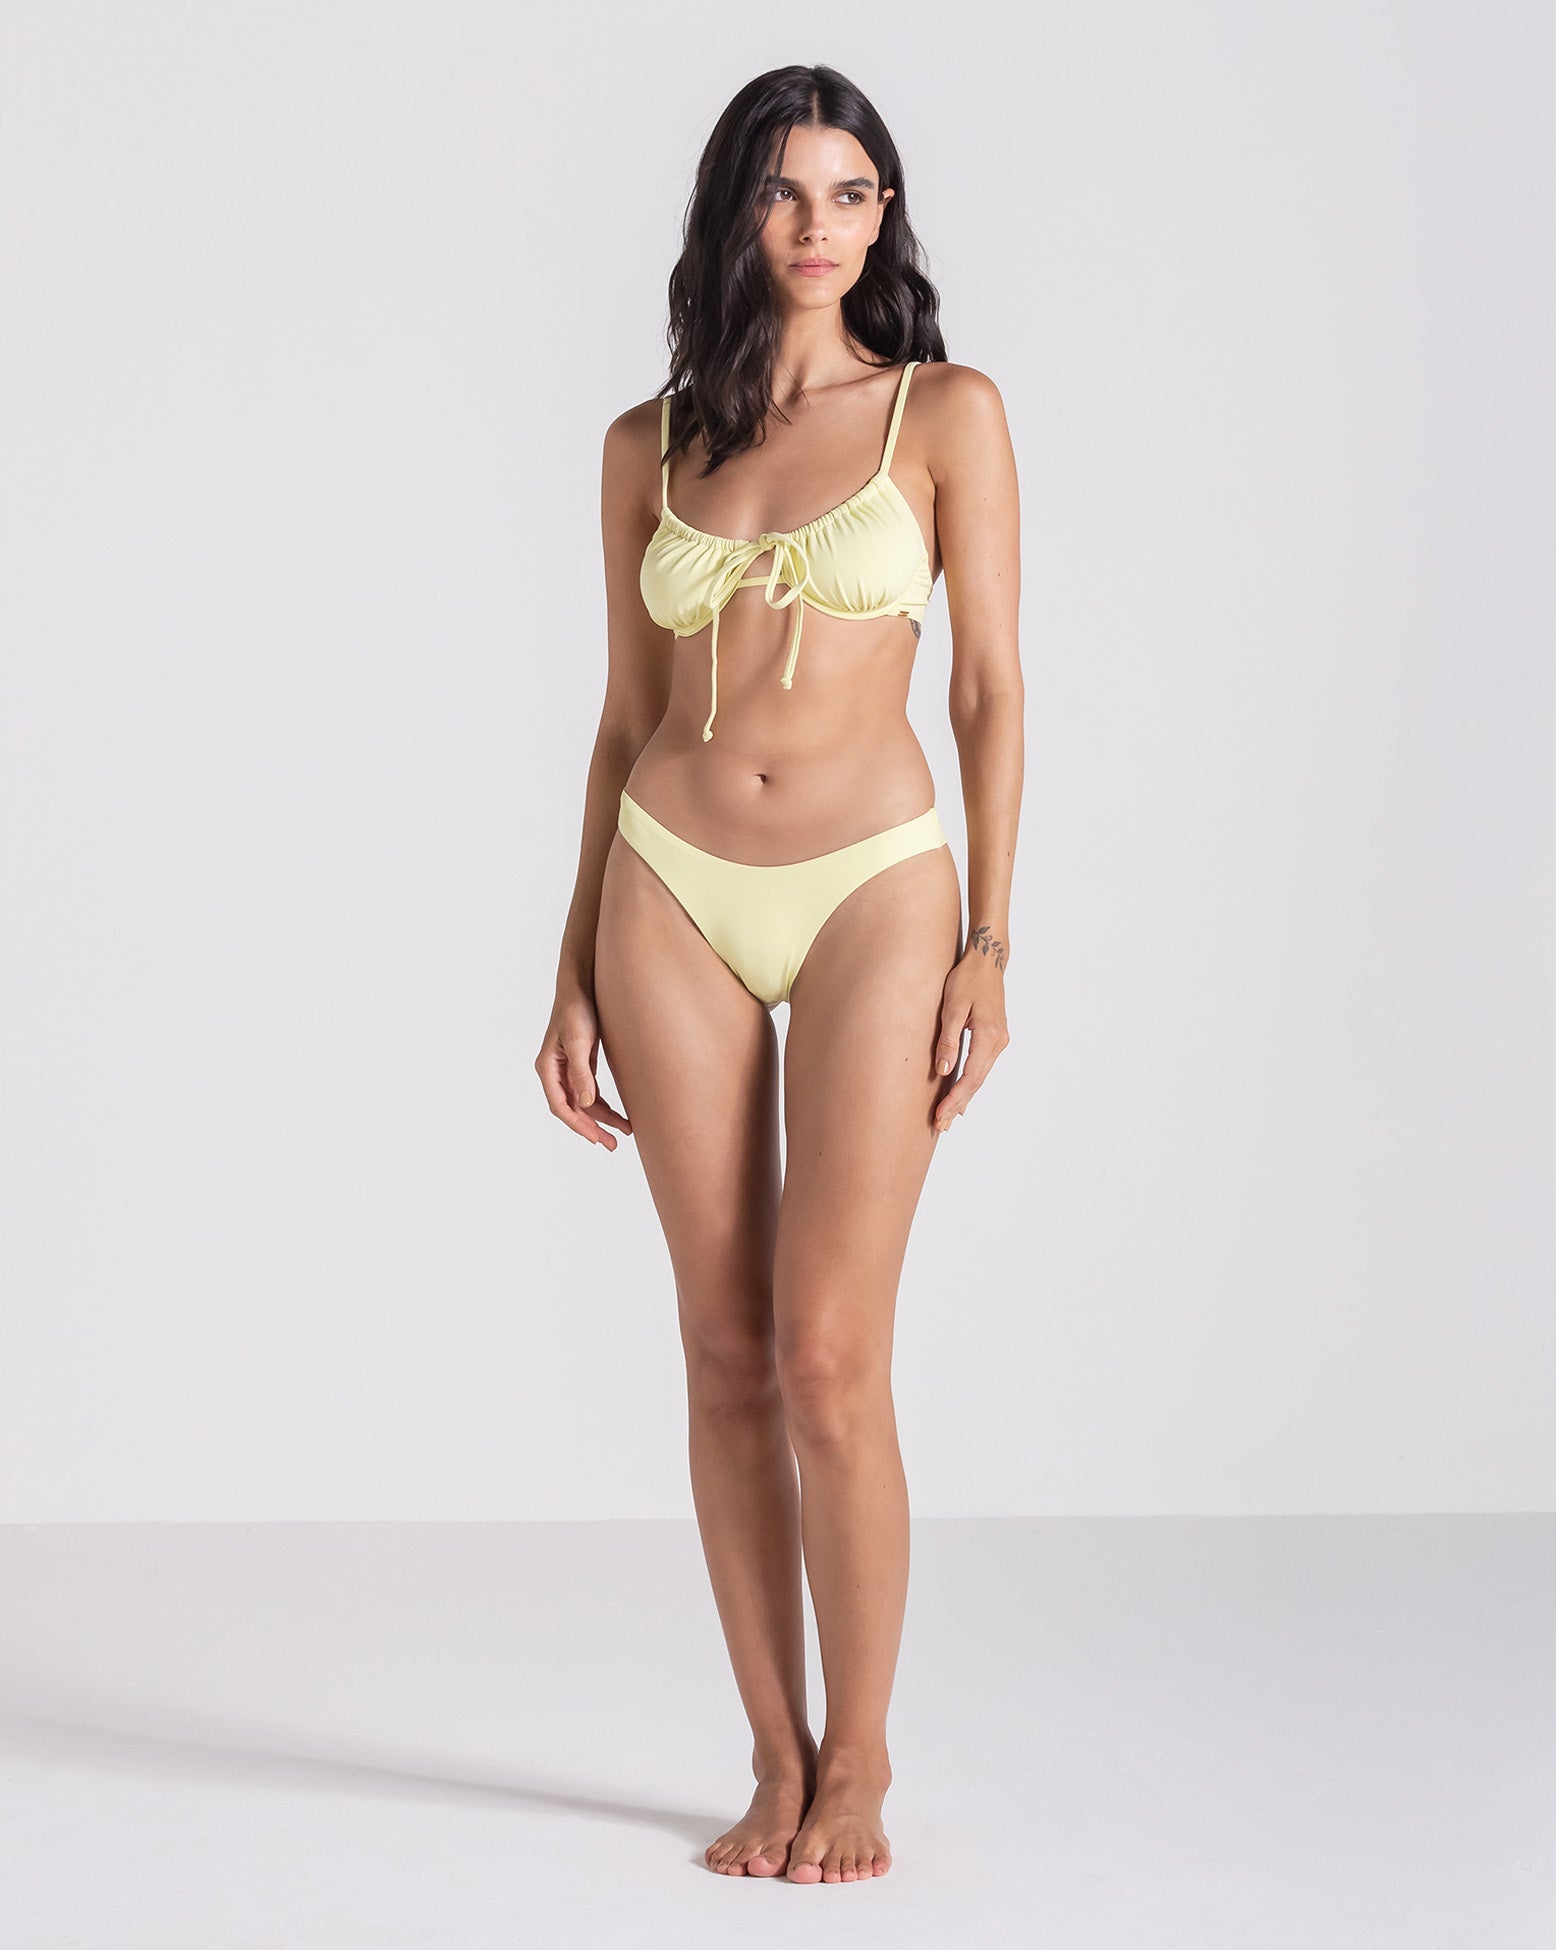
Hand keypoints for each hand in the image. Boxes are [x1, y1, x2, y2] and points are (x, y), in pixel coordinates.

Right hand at [535, 986, 632, 1149]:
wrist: (583, 985)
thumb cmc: (577, 1009)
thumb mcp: (579, 1040)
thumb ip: (581, 1072)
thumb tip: (586, 1103)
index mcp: (547, 1068)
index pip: (560, 1105)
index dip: (578, 1124)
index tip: (596, 1138)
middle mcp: (554, 1072)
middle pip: (572, 1109)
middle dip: (591, 1128)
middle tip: (612, 1145)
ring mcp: (567, 1069)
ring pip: (583, 1103)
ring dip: (600, 1119)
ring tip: (622, 1133)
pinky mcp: (581, 1064)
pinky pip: (590, 1092)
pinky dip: (603, 1105)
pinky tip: (618, 1115)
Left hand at [931, 938, 1009, 1132]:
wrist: (987, 962)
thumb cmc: (967, 980)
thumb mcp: (953, 1007)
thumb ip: (949, 1039)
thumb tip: (944, 1070)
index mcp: (989, 1036)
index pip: (971, 1077)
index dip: (955, 1099)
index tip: (941, 1115)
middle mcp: (998, 1043)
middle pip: (977, 1082)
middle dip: (958, 1105)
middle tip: (940, 1126)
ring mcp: (999, 1041)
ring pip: (980, 1076)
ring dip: (964, 1097)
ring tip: (947, 1117)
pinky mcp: (994, 1038)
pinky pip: (981, 1067)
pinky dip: (970, 1083)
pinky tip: (961, 1097)